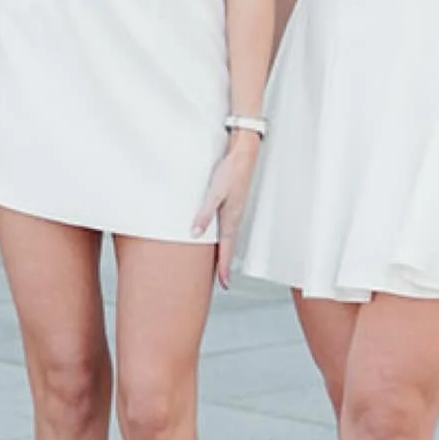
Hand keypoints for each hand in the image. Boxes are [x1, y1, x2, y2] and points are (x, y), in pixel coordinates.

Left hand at [192, 132, 260, 288]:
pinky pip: (227, 226)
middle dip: (223, 264)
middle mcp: (234, 218)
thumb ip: (204, 213)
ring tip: (217, 262)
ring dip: (223, 250)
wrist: (244, 154)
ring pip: (228, 237)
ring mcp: (234, 210)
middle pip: (228, 247)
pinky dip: (222, 236)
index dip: (224, 268)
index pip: (227, 251)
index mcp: (232, 220)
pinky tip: (215, 233)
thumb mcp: (215, 193)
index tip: (223, 285)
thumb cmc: (231, 172)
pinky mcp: (232, 202)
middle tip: (219, 280)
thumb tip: (195, 233)